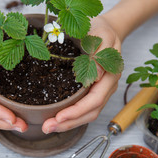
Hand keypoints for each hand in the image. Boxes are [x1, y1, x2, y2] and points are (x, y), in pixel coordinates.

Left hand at [42, 15, 121, 132]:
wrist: (107, 29)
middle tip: (47, 128)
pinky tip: (56, 118)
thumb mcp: (101, 35)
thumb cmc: (102, 30)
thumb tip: (97, 75)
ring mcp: (100, 90)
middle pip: (90, 112)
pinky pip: (82, 107)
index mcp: (110, 75)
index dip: (77, 111)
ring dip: (68, 123)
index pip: (94, 100)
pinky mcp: (91, 90)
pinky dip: (70, 116)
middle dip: (69, 123)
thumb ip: (100, 53)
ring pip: (87, 113)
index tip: (58, 117)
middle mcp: (106, 86)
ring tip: (48, 127)